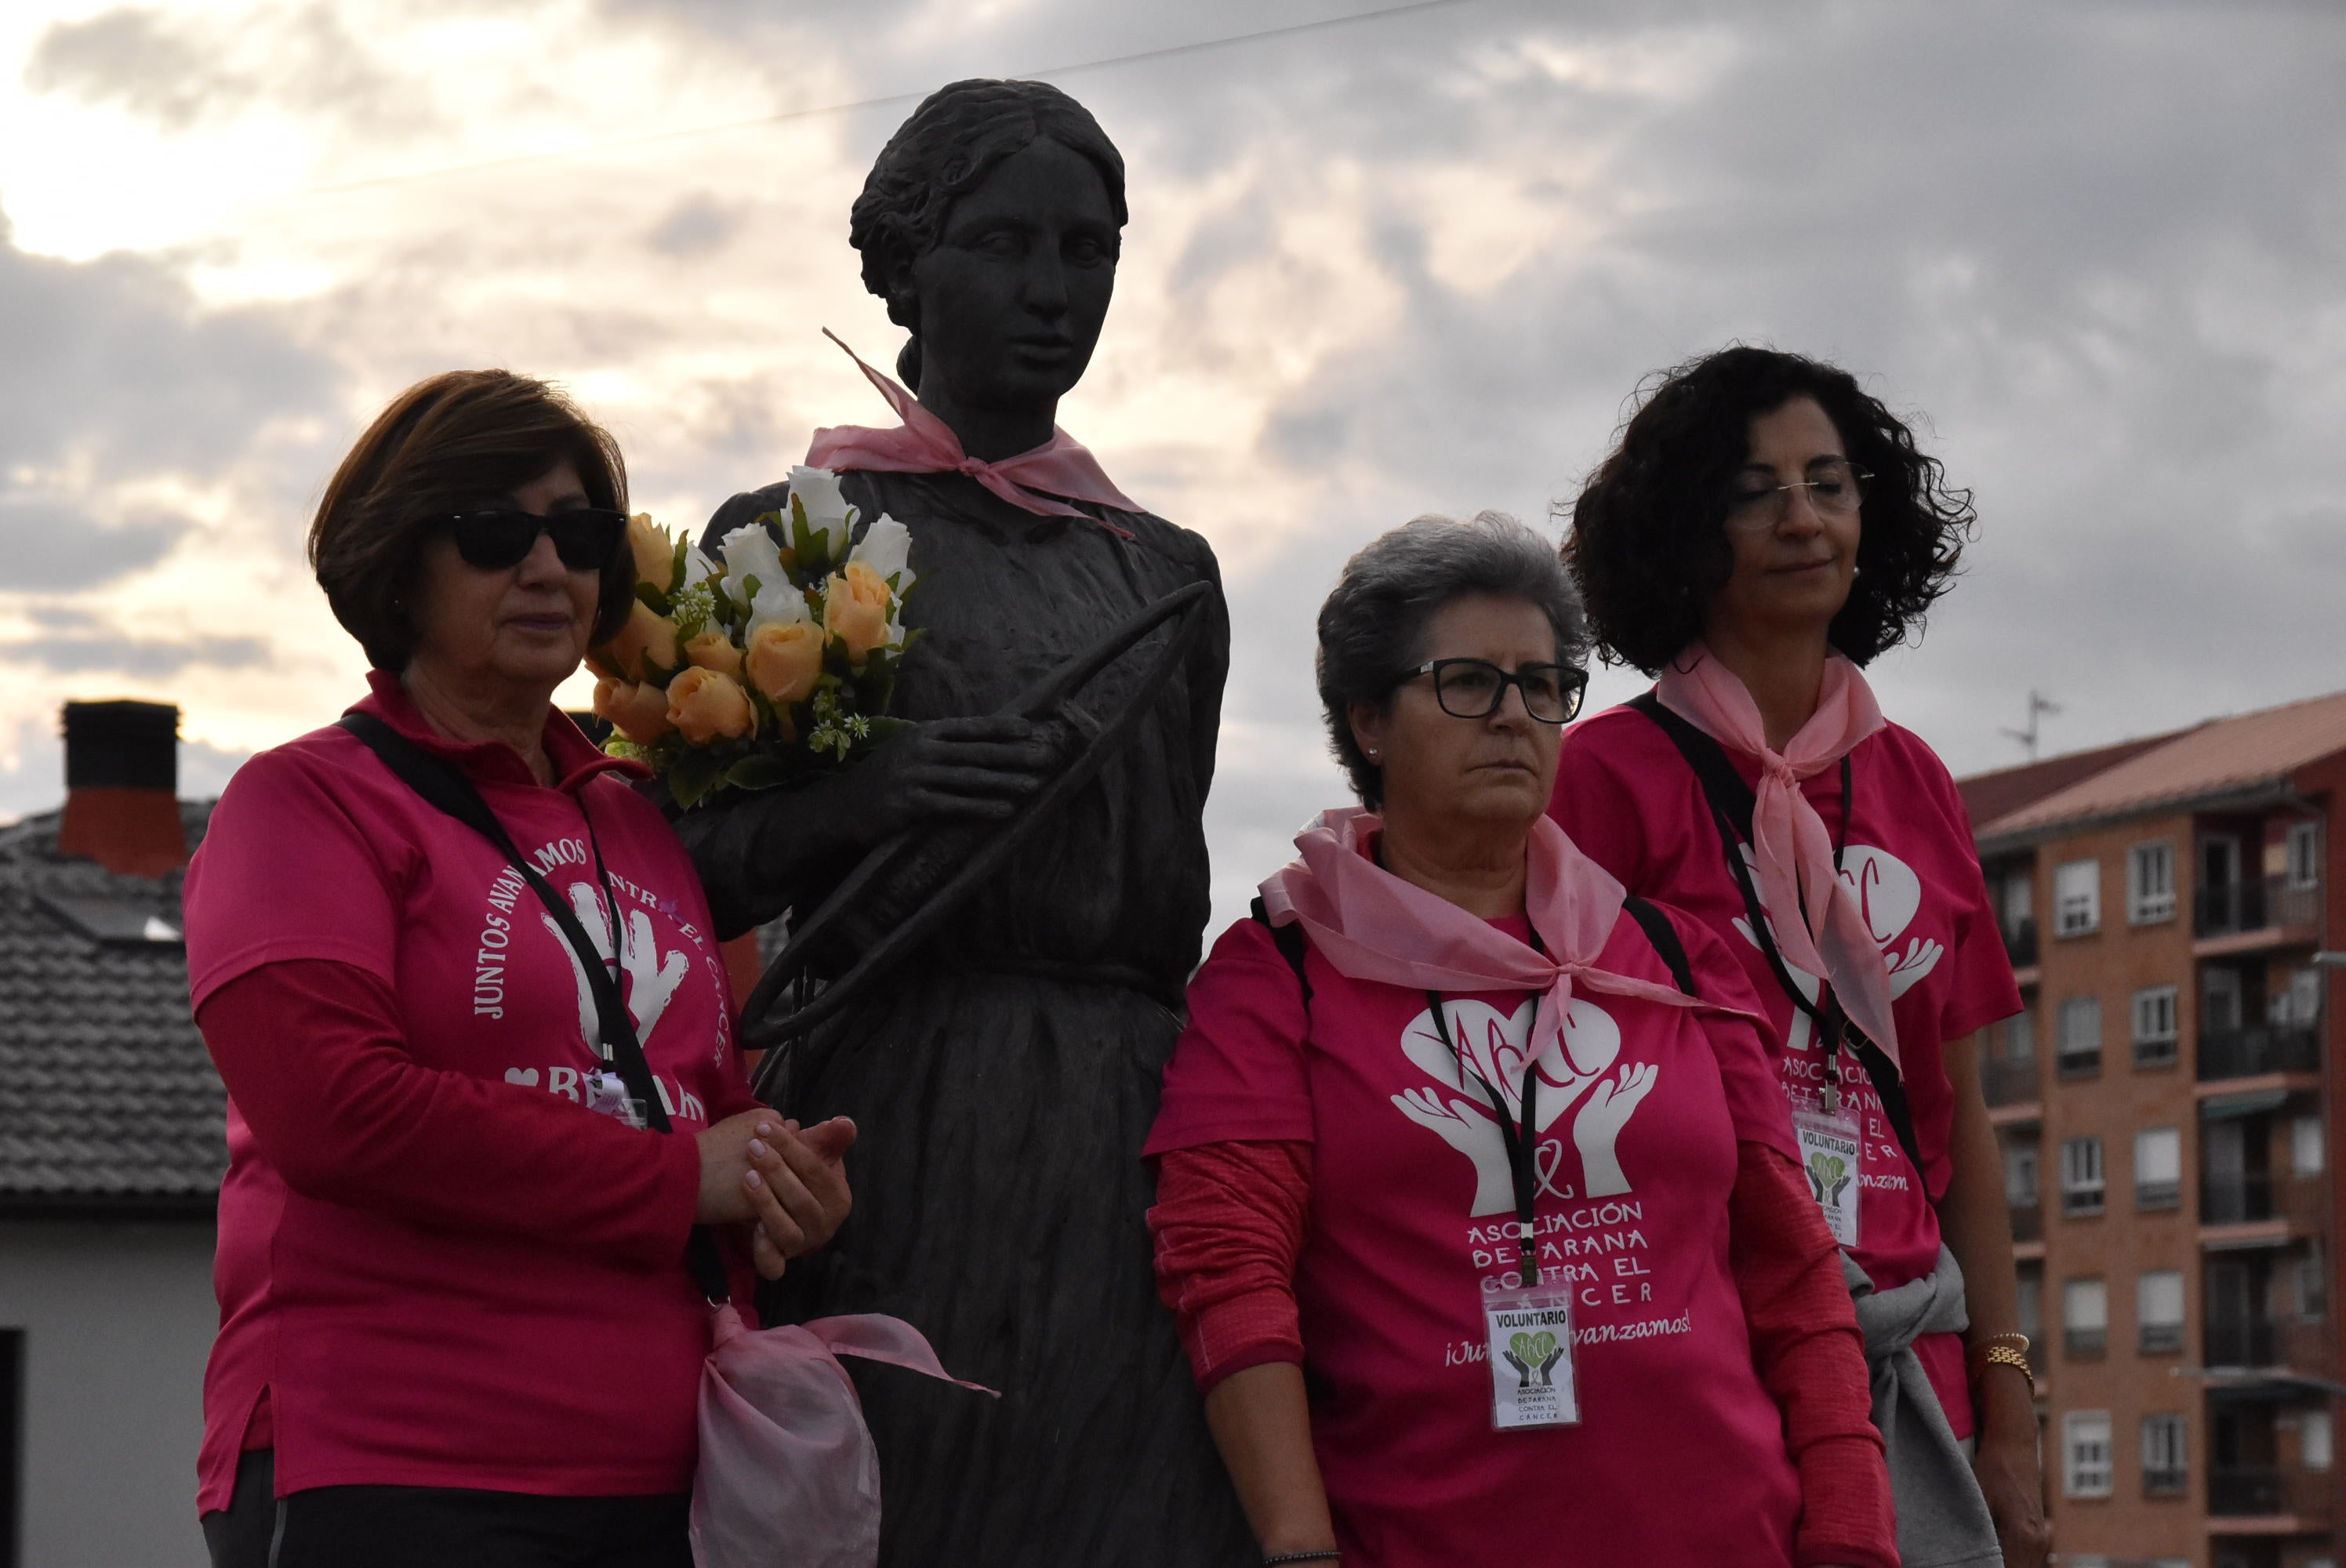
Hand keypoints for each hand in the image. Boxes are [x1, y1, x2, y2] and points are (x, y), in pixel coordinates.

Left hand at [740, 1115, 855, 1278]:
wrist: (778, 1203)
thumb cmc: (797, 1173)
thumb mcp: (813, 1151)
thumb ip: (830, 1137)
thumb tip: (845, 1123)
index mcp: (839, 1199)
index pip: (817, 1171)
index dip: (791, 1148)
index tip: (765, 1128)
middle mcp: (825, 1226)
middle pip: (802, 1201)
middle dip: (776, 1171)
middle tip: (752, 1148)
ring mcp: (803, 1246)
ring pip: (787, 1231)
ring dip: (767, 1204)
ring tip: (748, 1178)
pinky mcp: (780, 1261)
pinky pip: (773, 1265)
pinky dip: (763, 1249)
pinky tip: (751, 1227)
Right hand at [837, 715, 1065, 838]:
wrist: (844, 804)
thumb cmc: (886, 776)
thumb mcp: (911, 750)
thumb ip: (942, 744)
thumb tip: (985, 742)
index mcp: (924, 733)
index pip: (970, 728)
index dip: (1001, 728)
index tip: (1031, 730)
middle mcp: (921, 749)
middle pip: (976, 752)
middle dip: (1014, 756)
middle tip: (1046, 758)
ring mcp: (914, 776)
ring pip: (968, 779)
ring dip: (1004, 782)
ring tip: (1033, 786)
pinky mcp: (909, 803)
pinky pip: (953, 805)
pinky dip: (980, 808)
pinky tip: (1003, 811)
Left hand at [1390, 1088, 1512, 1216]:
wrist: (1494, 1159)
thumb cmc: (1489, 1142)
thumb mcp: (1481, 1125)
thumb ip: (1466, 1114)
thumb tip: (1452, 1103)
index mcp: (1446, 1126)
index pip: (1421, 1116)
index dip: (1407, 1106)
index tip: (1395, 1098)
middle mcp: (1444, 1127)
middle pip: (1423, 1114)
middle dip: (1410, 1103)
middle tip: (1396, 1094)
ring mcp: (1450, 1127)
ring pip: (1431, 1113)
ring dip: (1421, 1101)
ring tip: (1411, 1091)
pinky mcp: (1456, 1126)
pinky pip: (1441, 1113)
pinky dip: (1434, 1103)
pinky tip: (1431, 1095)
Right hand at [1570, 1063, 1657, 1198]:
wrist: (1594, 1147)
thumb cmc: (1593, 1127)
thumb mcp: (1595, 1107)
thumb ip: (1603, 1092)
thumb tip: (1610, 1081)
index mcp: (1624, 1101)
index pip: (1641, 1087)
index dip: (1648, 1076)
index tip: (1653, 1066)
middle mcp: (1625, 1104)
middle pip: (1637, 1087)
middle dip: (1640, 1075)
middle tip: (1642, 1064)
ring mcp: (1620, 1109)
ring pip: (1629, 1091)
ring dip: (1630, 1079)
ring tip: (1628, 1067)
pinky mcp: (1614, 1112)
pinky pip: (1622, 1096)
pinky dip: (1621, 1087)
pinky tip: (1616, 1082)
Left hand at [1973, 1429, 2051, 1567]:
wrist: (2014, 1441)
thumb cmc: (1992, 1467)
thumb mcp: (1978, 1501)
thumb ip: (1977, 1536)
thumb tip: (1966, 1555)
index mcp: (2024, 1537)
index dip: (1985, 1567)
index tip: (1966, 1562)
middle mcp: (2038, 1541)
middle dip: (1992, 1566)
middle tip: (1967, 1558)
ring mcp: (2042, 1535)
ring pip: (2022, 1564)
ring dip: (2003, 1562)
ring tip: (1976, 1553)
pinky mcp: (2039, 1529)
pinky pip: (2025, 1555)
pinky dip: (2009, 1556)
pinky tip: (1990, 1546)